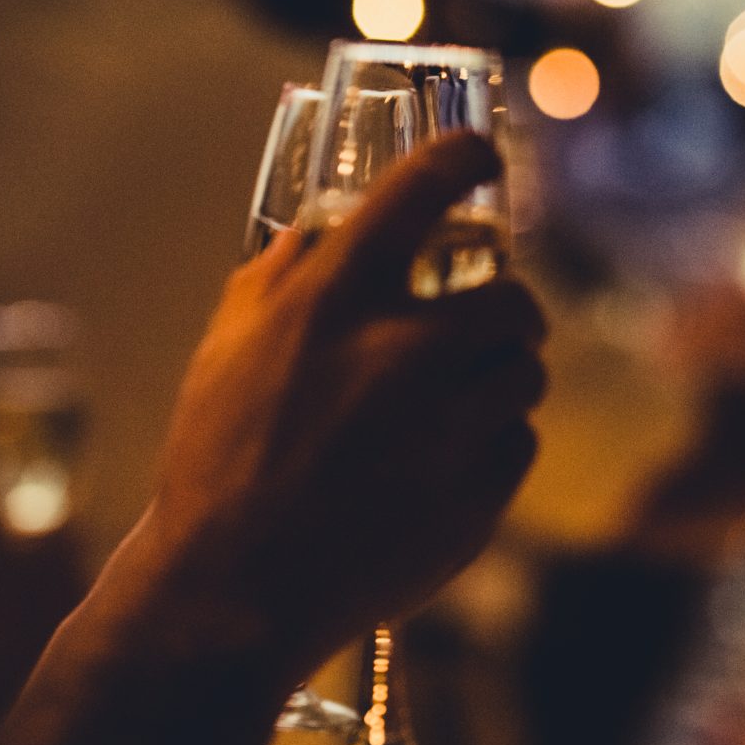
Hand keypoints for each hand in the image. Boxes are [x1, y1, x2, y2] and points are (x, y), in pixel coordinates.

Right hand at [132, 132, 546, 672]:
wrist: (234, 588)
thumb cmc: (219, 458)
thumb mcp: (228, 343)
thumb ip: (287, 271)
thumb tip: (336, 223)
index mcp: (335, 301)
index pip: (420, 191)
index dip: (462, 159)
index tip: (480, 155)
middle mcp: (404, 351)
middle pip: (514, 297)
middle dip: (505, 305)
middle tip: (481, 322)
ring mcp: (449, 427)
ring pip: (525, 372)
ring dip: (500, 376)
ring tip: (452, 402)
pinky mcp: (479, 494)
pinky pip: (519, 443)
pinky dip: (492, 445)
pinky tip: (441, 463)